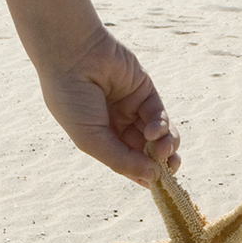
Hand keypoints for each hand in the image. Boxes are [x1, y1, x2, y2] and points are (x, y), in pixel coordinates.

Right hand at [7, 0, 178, 185]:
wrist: (72, 56)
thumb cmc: (72, 100)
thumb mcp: (92, 139)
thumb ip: (121, 161)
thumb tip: (153, 179)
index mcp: (99, 136)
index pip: (127, 161)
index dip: (143, 174)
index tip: (157, 185)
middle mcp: (116, 123)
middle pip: (146, 151)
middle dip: (161, 162)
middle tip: (169, 170)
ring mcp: (131, 107)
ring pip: (158, 135)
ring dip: (165, 147)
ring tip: (162, 151)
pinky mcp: (145, 90)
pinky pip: (159, 114)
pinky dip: (161, 126)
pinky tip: (152, 131)